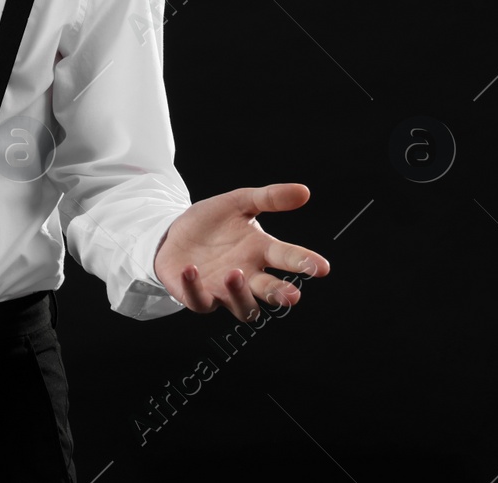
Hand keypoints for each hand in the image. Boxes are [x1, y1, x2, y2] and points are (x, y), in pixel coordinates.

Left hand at [152, 183, 328, 321]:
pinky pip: (199, 301)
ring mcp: (223, 289)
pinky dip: (195, 288)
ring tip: (234, 274)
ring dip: (240, 294)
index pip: (288, 259)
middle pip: (269, 291)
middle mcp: (247, 275)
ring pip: (241, 306)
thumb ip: (269, 198)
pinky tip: (192, 270)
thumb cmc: (213, 221)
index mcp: (261, 252)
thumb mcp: (240, 202)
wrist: (176, 232)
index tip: (321, 267)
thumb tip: (304, 191)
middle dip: (280, 293)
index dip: (305, 263)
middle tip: (292, 295)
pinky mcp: (197, 295)